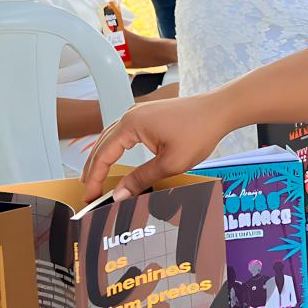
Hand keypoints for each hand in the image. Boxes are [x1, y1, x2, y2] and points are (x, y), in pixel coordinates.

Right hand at [81, 92, 231, 199]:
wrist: (219, 110)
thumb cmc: (199, 132)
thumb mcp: (170, 163)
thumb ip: (142, 179)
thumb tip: (120, 194)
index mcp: (131, 124)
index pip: (103, 155)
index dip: (94, 179)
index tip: (90, 197)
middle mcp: (130, 115)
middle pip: (102, 145)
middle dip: (93, 170)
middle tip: (89, 193)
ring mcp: (138, 113)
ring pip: (110, 138)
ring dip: (101, 158)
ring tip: (95, 179)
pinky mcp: (147, 116)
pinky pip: (122, 133)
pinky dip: (114, 148)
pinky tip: (113, 159)